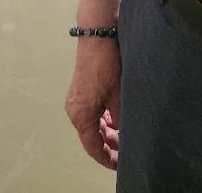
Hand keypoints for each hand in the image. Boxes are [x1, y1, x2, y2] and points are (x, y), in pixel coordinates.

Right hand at [64, 39, 122, 169]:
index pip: (93, 146)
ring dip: (108, 131)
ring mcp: (77, 100)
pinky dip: (104, 118)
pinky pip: (92, 112)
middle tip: (127, 149)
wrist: (97, 36)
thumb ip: (119, 118)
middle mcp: (75, 111)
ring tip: (125, 134)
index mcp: (81, 116)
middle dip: (109, 144)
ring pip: (93, 124)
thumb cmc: (105, 66)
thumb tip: (122, 133)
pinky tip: (117, 118)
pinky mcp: (81, 91)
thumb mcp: (117, 95)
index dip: (106, 158)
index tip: (119, 165)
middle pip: (92, 136)